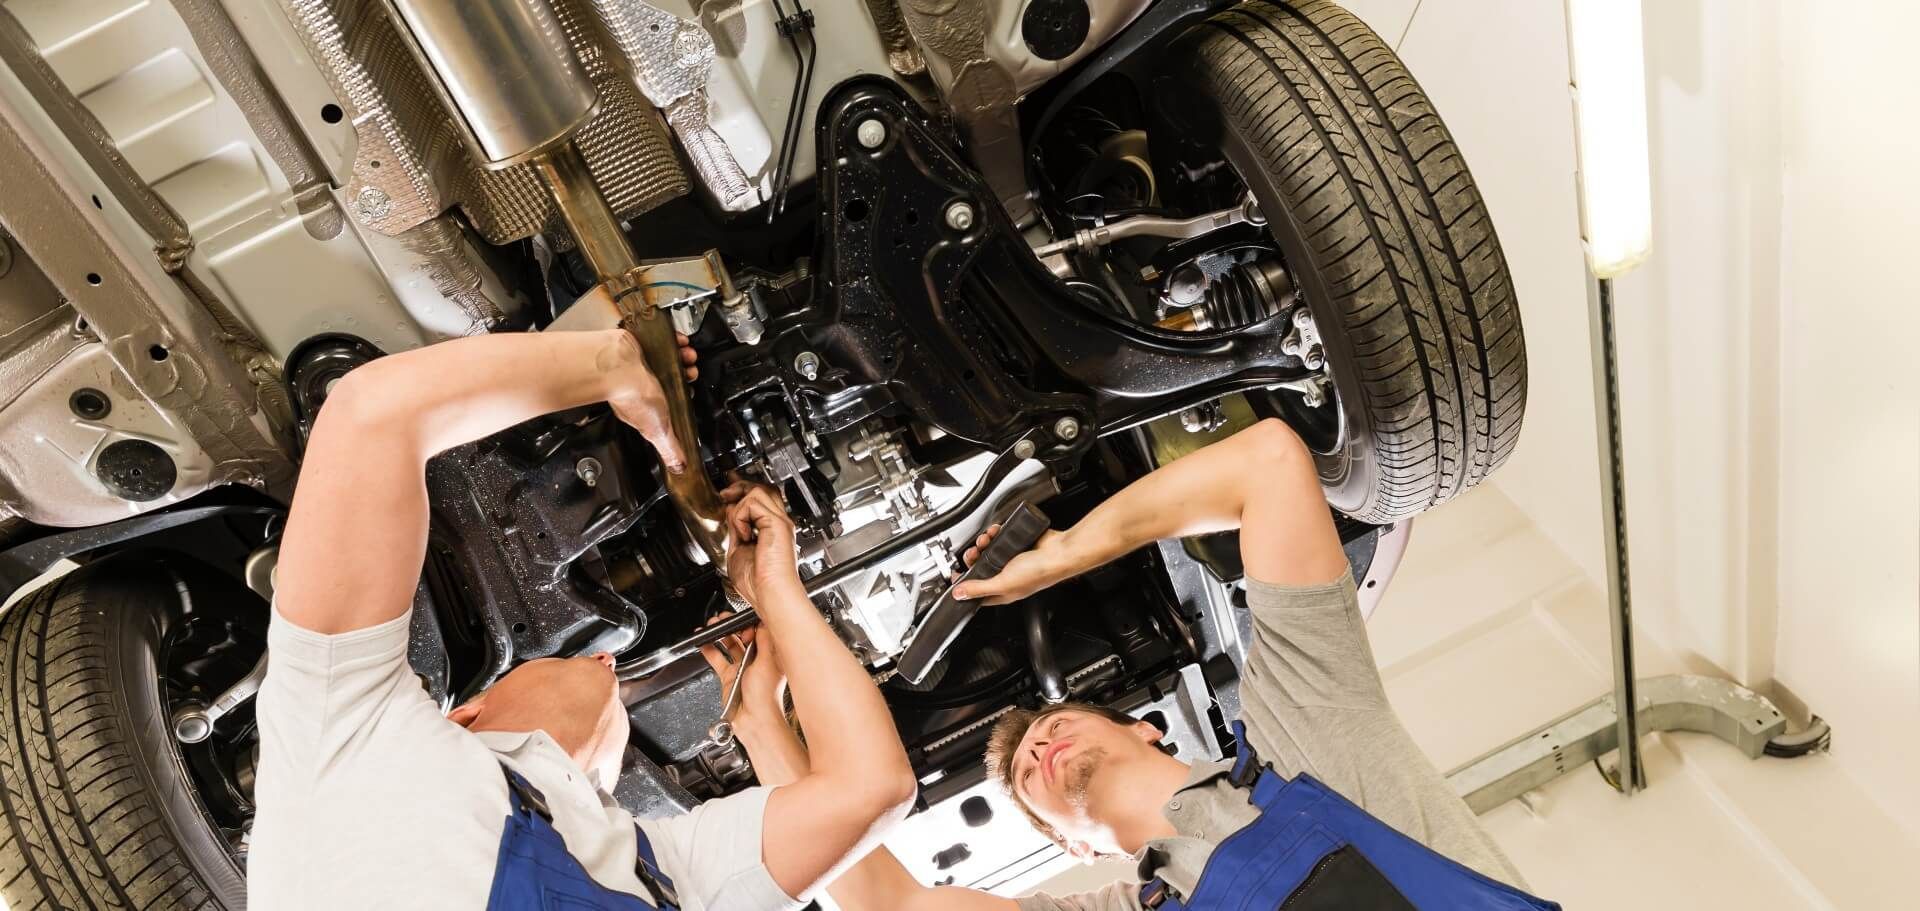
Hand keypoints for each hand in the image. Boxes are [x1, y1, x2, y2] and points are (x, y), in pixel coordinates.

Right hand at [604, 331, 698, 472]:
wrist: (616, 366)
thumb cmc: (632, 396)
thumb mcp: (658, 429)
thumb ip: (668, 447)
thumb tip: (678, 467)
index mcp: (648, 404)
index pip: (670, 401)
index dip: (684, 395)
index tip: (692, 391)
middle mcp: (644, 383)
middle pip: (672, 377)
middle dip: (687, 373)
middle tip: (692, 371)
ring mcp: (641, 364)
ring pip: (669, 358)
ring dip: (684, 357)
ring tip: (688, 356)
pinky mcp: (640, 345)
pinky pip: (661, 340)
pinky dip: (674, 340)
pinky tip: (680, 342)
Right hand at [698, 615, 788, 728]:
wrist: (753, 720)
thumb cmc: (765, 697)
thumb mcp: (767, 663)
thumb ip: (764, 642)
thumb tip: (763, 624)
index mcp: (770, 656)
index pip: (760, 633)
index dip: (750, 626)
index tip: (743, 624)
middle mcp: (756, 660)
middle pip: (743, 637)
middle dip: (732, 626)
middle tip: (722, 619)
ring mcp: (742, 668)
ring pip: (729, 646)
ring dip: (720, 635)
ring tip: (711, 625)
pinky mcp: (729, 676)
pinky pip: (717, 659)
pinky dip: (709, 650)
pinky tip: (703, 642)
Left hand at [719, 481, 800, 604]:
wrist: (770, 593)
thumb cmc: (758, 583)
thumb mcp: (738, 549)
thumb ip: (736, 529)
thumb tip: (731, 511)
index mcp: (771, 530)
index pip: (761, 499)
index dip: (743, 491)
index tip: (729, 491)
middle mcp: (778, 523)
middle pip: (763, 488)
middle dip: (741, 487)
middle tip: (725, 494)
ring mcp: (779, 521)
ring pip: (758, 490)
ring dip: (739, 504)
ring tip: (737, 526)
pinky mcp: (777, 523)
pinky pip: (752, 502)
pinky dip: (741, 516)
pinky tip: (743, 534)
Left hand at [950, 524, 1069, 604]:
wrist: (1059, 552)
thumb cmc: (1040, 572)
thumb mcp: (1003, 583)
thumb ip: (979, 588)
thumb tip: (959, 594)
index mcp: (1003, 591)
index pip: (977, 593)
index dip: (964, 586)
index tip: (954, 576)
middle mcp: (1007, 576)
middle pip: (981, 568)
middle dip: (973, 558)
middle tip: (972, 553)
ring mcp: (1012, 560)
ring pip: (989, 551)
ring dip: (983, 542)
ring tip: (985, 539)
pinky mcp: (1017, 544)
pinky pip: (999, 538)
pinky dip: (995, 533)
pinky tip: (996, 531)